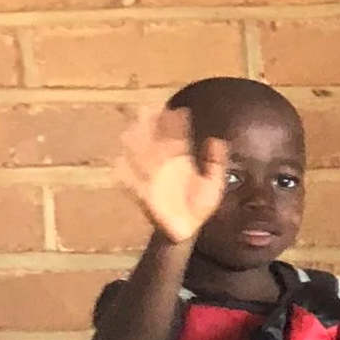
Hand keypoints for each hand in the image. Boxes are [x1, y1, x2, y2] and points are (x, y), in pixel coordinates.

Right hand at [113, 104, 228, 244]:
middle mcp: (162, 160)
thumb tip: (218, 140)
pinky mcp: (140, 190)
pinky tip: (121, 160)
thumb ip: (216, 163)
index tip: (179, 111)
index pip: (175, 133)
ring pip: (135, 151)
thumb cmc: (199, 205)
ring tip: (133, 130)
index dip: (175, 121)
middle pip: (151, 135)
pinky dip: (123, 170)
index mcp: (180, 156)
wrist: (186, 229)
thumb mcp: (213, 184)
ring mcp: (149, 174)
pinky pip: (126, 177)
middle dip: (148, 122)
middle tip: (149, 111)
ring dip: (133, 141)